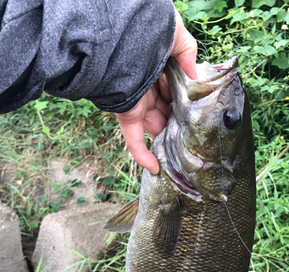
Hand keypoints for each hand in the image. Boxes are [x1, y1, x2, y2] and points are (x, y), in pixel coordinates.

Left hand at [116, 9, 196, 173]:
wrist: (117, 33)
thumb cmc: (147, 30)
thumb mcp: (175, 35)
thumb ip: (188, 53)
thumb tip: (196, 78)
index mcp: (159, 70)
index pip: (177, 91)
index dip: (189, 102)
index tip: (203, 113)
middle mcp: (148, 88)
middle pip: (167, 112)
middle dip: (181, 124)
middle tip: (197, 137)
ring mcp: (137, 103)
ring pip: (156, 127)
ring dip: (169, 141)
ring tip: (186, 156)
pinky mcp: (127, 115)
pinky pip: (134, 140)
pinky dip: (142, 155)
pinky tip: (155, 169)